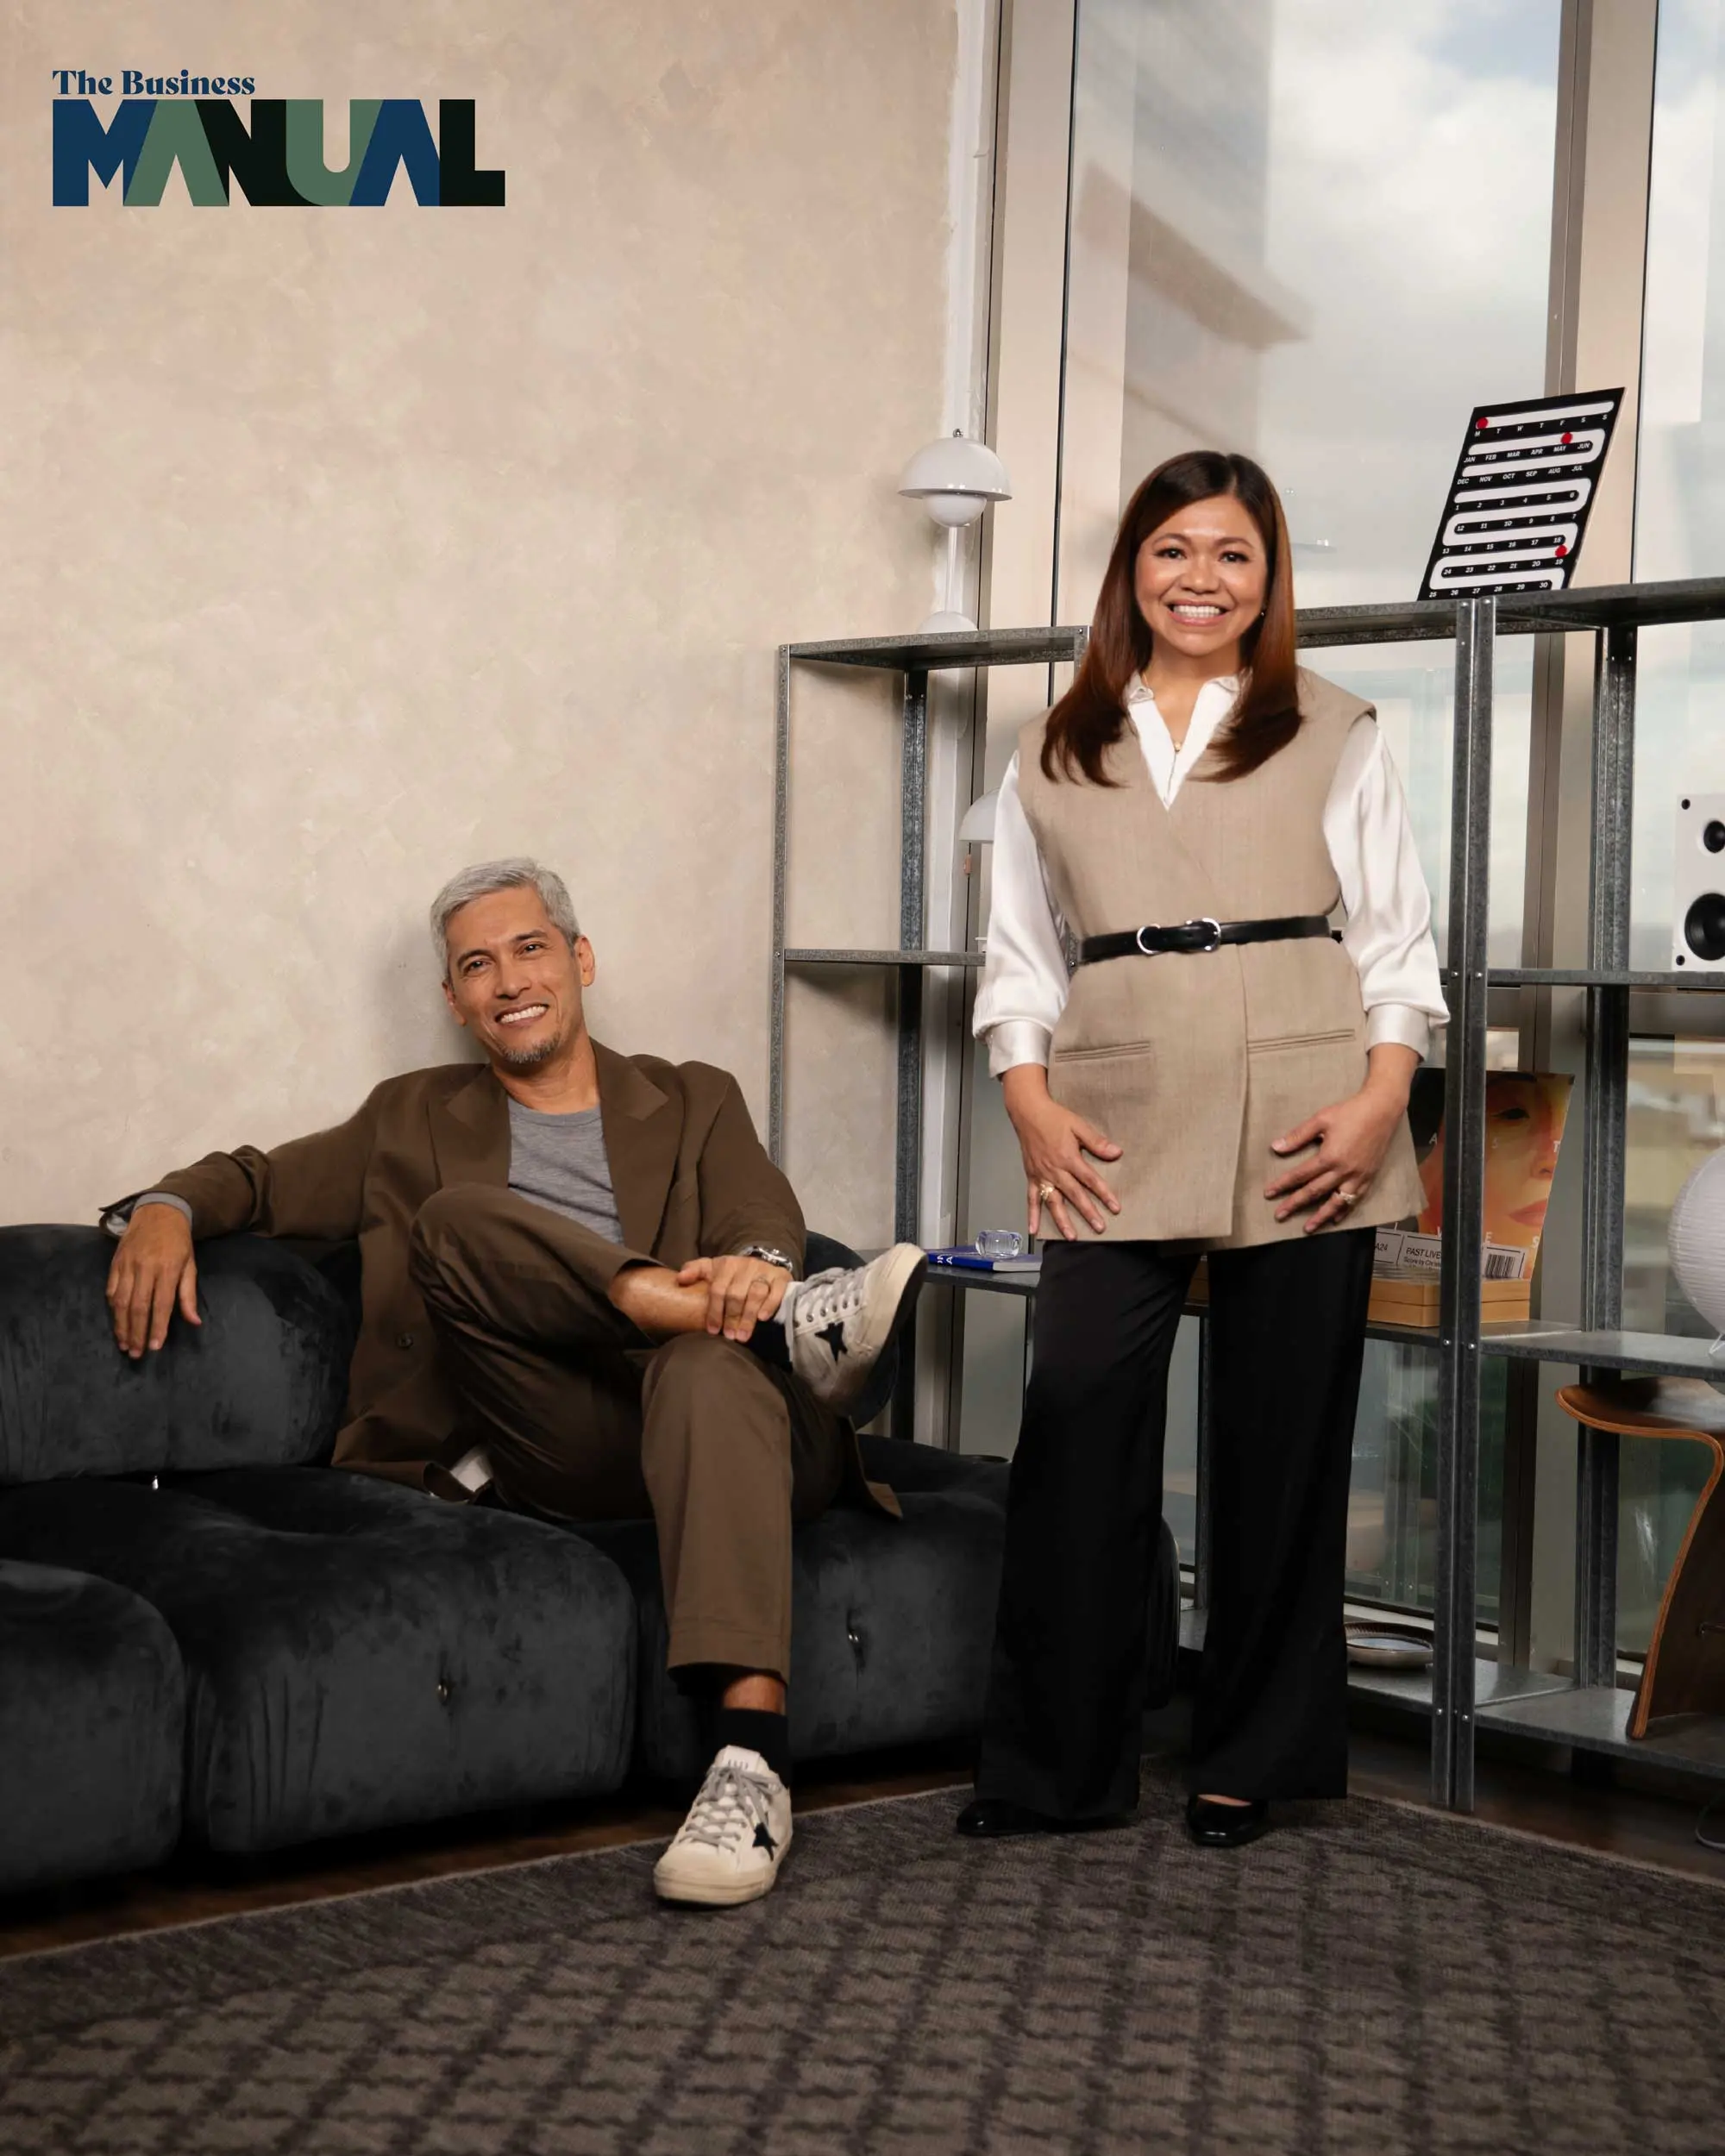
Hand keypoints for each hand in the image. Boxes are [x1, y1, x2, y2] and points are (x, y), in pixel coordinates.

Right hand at [106, 1204, 200, 1358]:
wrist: (158, 1212)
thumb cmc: (178, 1242)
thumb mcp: (190, 1265)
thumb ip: (188, 1295)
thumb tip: (194, 1322)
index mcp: (168, 1269)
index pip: (161, 1305)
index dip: (157, 1327)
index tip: (155, 1347)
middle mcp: (145, 1268)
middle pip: (138, 1307)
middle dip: (136, 1333)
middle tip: (136, 1353)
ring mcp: (127, 1265)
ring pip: (120, 1301)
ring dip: (121, 1325)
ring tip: (124, 1344)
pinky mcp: (115, 1262)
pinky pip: (110, 1289)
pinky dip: (112, 1308)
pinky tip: (116, 1322)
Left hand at [677, 1254, 791, 1341]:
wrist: (761, 1263)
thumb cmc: (732, 1273)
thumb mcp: (712, 1268)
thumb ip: (695, 1270)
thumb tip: (679, 1279)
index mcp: (727, 1264)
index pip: (718, 1289)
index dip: (715, 1311)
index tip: (713, 1330)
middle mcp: (746, 1265)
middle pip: (736, 1294)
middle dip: (731, 1318)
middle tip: (729, 1337)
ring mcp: (764, 1270)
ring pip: (755, 1294)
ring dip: (748, 1317)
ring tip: (742, 1336)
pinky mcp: (781, 1276)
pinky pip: (777, 1291)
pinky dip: (770, 1304)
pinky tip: (762, 1318)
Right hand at [1002, 1064, 1122, 1240]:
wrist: (1028, 1112)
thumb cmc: (1055, 1118)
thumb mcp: (1078, 1125)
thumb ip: (1096, 1142)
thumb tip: (1116, 1153)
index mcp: (1068, 1158)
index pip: (1090, 1180)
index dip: (1104, 1194)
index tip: (1115, 1208)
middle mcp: (1055, 1170)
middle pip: (1074, 1195)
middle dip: (1088, 1212)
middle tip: (1100, 1228)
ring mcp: (1041, 1176)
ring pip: (1053, 1202)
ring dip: (1062, 1220)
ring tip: (1072, 1237)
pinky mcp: (1031, 1177)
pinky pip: (1031, 1199)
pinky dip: (1032, 1215)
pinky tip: (1034, 1229)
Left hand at [1265, 1047, 1417, 1232]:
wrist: (1382, 1110)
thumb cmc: (1350, 1112)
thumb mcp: (1321, 1119)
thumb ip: (1298, 1136)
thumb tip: (1275, 1147)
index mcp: (1329, 1157)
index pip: (1300, 1175)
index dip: (1283, 1185)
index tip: (1269, 1193)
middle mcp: (1343, 1171)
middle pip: (1314, 1192)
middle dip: (1295, 1204)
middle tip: (1279, 1215)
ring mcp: (1358, 1177)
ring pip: (1336, 1202)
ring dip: (1320, 1216)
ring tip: (1306, 1228)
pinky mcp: (1369, 1177)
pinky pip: (1355, 1199)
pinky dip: (1344, 1210)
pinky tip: (1335, 1218)